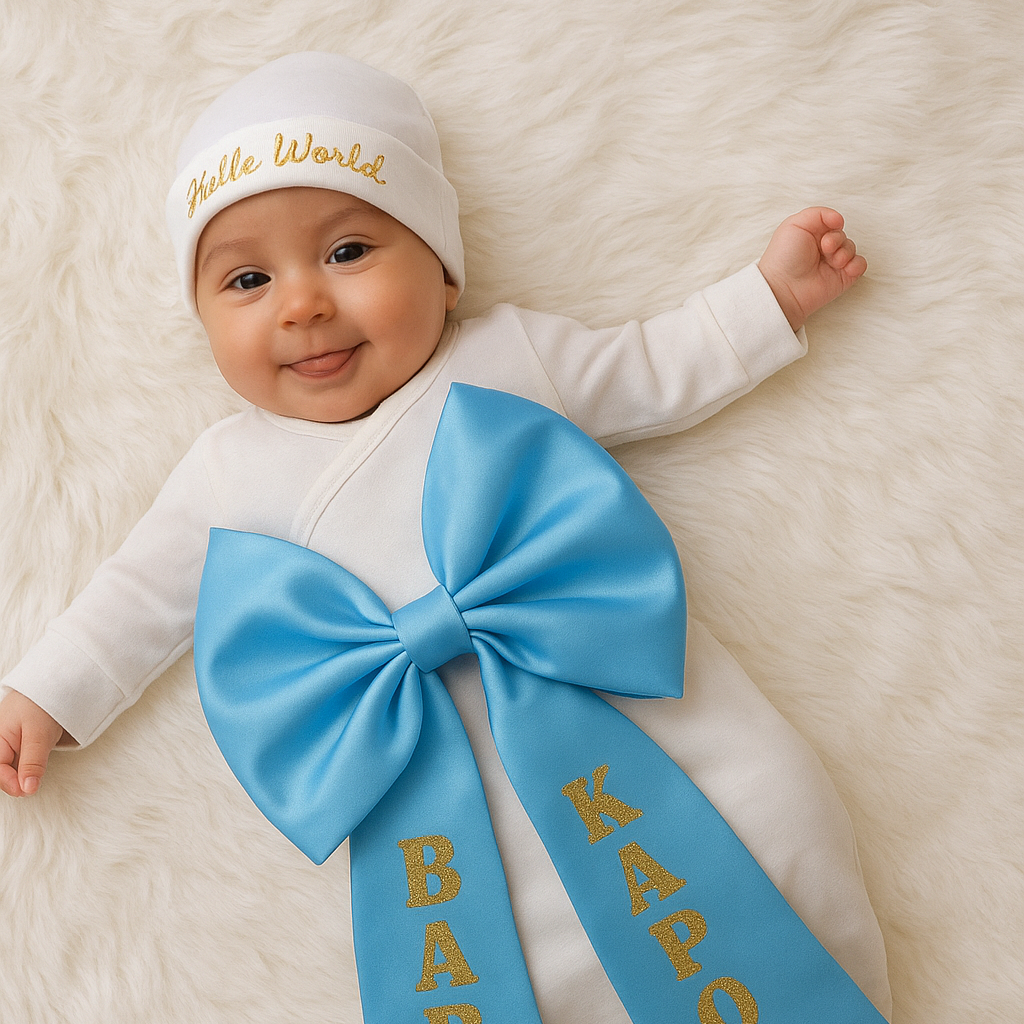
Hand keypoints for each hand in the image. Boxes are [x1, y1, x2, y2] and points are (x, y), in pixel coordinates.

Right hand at [0, 690, 64, 796]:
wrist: (55, 685)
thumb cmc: (42, 705)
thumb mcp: (39, 735)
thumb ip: (33, 762)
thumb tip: (27, 790)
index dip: (11, 783)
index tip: (28, 791)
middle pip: (2, 771)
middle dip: (15, 781)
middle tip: (32, 787)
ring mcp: (8, 742)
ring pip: (11, 768)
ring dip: (21, 775)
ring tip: (34, 775)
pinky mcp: (18, 743)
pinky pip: (18, 760)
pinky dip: (25, 767)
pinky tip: (33, 767)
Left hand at [757, 207, 866, 331]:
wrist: (784, 287)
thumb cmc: (784, 257)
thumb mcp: (795, 224)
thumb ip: (818, 214)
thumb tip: (839, 219)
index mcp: (813, 234)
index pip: (833, 222)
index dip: (833, 223)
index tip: (825, 231)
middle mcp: (823, 248)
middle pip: (843, 235)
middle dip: (837, 239)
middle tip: (825, 248)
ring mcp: (833, 263)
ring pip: (852, 248)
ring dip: (845, 252)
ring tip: (832, 261)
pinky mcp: (842, 277)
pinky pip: (860, 265)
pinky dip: (856, 264)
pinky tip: (844, 268)